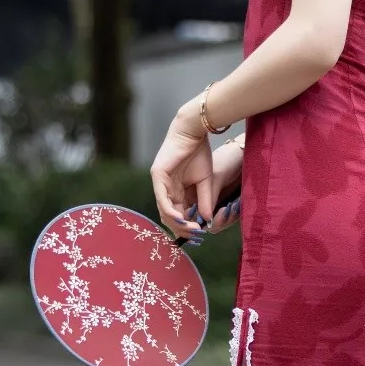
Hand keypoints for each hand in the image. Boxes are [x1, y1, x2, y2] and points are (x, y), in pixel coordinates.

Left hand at [150, 109, 241, 234]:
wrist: (194, 131)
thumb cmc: (200, 153)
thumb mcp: (206, 181)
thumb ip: (205, 200)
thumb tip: (207, 220)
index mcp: (175, 191)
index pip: (178, 214)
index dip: (187, 226)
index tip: (199, 234)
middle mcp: (165, 189)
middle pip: (169, 216)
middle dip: (182, 228)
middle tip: (196, 235)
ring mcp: (160, 183)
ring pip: (164, 210)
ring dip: (177, 222)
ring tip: (190, 229)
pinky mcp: (157, 175)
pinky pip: (161, 198)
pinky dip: (170, 210)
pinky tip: (180, 218)